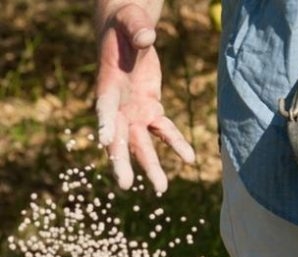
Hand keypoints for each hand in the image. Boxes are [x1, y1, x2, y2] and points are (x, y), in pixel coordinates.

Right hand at [95, 3, 194, 192]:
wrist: (127, 34)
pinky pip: (164, 131)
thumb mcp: (130, 23)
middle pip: (119, 138)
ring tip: (161, 188)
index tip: (104, 140)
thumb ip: (137, 30)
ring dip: (150, 166)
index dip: (105, 123)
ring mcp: (135, 112)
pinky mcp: (151, 111)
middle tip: (124, 185)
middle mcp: (119, 106)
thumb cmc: (125, 27)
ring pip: (141, 144)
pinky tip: (190, 159)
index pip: (104, 108)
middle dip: (121, 161)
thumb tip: (148, 37)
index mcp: (107, 86)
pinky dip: (176, 144)